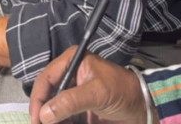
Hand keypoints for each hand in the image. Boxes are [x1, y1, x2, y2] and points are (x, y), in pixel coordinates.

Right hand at [29, 47, 147, 123]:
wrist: (143, 107)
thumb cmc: (123, 91)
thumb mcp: (96, 93)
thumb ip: (70, 102)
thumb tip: (44, 114)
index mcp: (72, 61)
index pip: (45, 79)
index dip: (37, 99)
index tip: (36, 119)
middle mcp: (69, 75)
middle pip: (46, 95)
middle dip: (43, 113)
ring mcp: (73, 92)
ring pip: (53, 109)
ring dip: (53, 120)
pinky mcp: (77, 107)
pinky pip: (63, 117)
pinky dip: (61, 123)